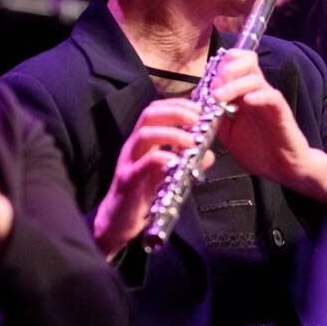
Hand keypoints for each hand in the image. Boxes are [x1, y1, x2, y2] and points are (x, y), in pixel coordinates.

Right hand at [92, 98, 211, 257]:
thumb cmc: (143, 194)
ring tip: (191, 142)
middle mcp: (134, 146)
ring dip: (172, 134)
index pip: (156, 110)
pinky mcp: (129, 179)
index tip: (198, 109)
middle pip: (149, 114)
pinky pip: (145, 163)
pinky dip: (163, 158)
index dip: (177, 104)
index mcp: (143, 141)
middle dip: (175, 112)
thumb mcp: (168, 174)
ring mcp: (129, 161)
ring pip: (145, 134)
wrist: (118, 221)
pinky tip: (176, 163)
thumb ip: (187, 162)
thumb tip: (208, 154)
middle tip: (196, 119)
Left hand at [210, 49, 326, 202]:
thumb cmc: (258, 150)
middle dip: (225, 70)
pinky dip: (257, 96)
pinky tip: (245, 102)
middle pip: (246, 60)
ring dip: (233, 85)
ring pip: (254, 77)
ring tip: (218, 98)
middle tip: (212, 88)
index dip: (218, 67)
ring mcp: (269, 100)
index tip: (205, 84)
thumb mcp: (227, 134)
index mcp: (244, 93)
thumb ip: (215, 117)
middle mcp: (257, 92)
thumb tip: (198, 104)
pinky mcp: (280, 112)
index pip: (234, 63)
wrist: (282, 168)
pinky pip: (271, 96)